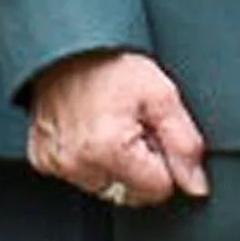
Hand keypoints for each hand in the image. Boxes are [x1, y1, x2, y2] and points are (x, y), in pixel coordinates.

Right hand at [24, 49, 212, 208]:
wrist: (70, 47)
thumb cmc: (114, 65)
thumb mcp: (162, 96)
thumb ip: (184, 145)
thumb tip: (196, 186)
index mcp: (108, 150)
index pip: (157, 190)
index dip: (166, 163)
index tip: (156, 134)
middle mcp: (76, 163)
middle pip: (130, 193)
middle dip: (142, 167)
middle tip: (136, 128)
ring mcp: (56, 164)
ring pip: (105, 187)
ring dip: (116, 166)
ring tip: (115, 127)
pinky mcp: (43, 160)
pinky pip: (78, 176)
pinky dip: (91, 160)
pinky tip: (94, 131)